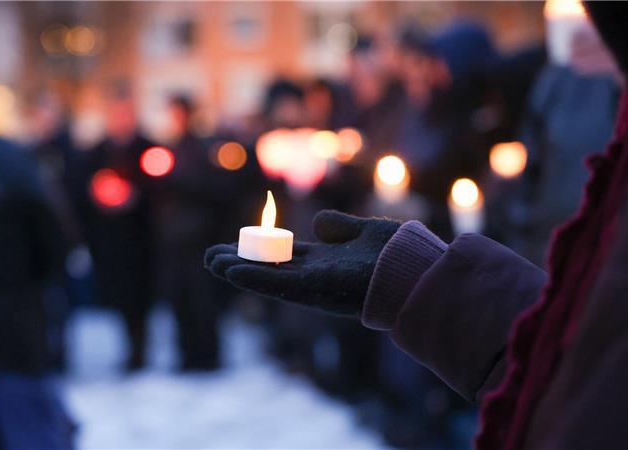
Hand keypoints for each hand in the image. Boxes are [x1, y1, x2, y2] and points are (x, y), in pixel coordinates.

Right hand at [205, 210, 399, 316]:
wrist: (417, 272)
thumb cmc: (399, 255)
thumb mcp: (365, 231)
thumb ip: (340, 227)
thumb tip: (318, 223)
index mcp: (326, 261)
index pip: (284, 256)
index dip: (259, 250)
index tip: (236, 245)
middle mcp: (315, 276)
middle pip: (269, 269)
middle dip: (240, 262)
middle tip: (210, 257)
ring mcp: (312, 285)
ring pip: (266, 278)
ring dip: (237, 271)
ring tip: (211, 263)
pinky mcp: (313, 290)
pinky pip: (277, 285)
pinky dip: (254, 278)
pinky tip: (231, 271)